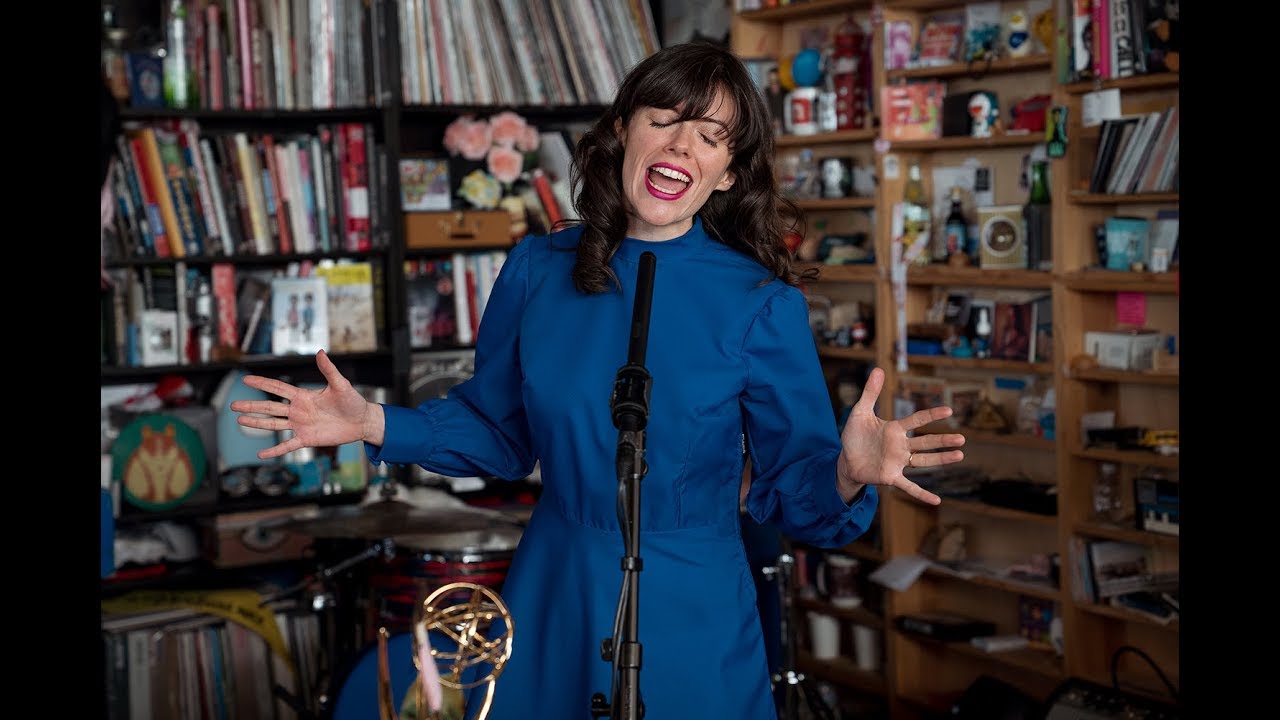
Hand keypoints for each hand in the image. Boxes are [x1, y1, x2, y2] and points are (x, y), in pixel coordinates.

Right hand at [230, 350, 382, 459]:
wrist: (362, 421)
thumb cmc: (353, 401)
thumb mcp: (341, 385)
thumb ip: (329, 370)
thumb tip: (321, 352)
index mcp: (304, 396)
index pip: (278, 388)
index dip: (262, 384)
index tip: (246, 379)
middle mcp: (298, 410)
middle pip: (270, 407)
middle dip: (251, 406)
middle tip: (232, 405)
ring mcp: (301, 425)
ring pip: (274, 425)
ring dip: (257, 424)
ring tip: (239, 421)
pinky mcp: (307, 439)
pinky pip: (287, 446)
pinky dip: (275, 451)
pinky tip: (261, 455)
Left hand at [836, 367, 964, 505]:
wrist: (844, 459)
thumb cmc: (854, 436)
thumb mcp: (860, 412)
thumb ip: (870, 392)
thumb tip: (878, 369)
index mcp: (895, 429)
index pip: (916, 420)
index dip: (930, 415)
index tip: (948, 410)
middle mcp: (900, 446)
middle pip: (925, 442)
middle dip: (942, 440)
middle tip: (962, 438)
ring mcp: (897, 462)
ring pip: (923, 461)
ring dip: (941, 459)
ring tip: (960, 456)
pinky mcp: (890, 477)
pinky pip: (909, 487)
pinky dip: (922, 494)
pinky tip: (937, 501)